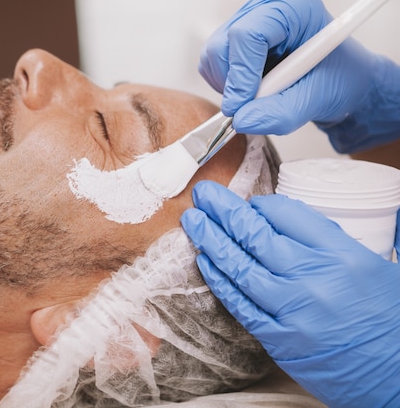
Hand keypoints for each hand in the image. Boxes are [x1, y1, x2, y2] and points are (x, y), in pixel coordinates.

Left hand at [181, 181, 399, 407]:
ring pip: (240, 267)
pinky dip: (220, 280)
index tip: (248, 201)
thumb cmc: (390, 321)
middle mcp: (314, 279)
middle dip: (224, 210)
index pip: (288, 214)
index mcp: (341, 255)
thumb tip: (282, 222)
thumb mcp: (373, 267)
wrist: (398, 377)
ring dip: (211, 240)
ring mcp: (292, 311)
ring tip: (193, 221)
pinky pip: (240, 304)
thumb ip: (327, 243)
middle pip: (256, 235)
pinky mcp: (279, 340)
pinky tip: (205, 260)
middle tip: (203, 194)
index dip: (261, 204)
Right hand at [198, 0, 393, 148]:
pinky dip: (225, 87)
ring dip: (229, 87)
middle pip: (222, 45)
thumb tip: (242, 120)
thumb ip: (281, 112)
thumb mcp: (317, 99)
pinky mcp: (232, 43)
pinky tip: (252, 90)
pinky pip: (211, 67)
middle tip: (253, 105)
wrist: (337, 81)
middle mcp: (263, 10)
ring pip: (212, 57)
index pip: (248, 34)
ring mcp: (244, 24)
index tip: (242, 105)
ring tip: (262, 95)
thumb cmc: (337, 77)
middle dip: (233, 83)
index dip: (241, 73)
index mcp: (291, 9)